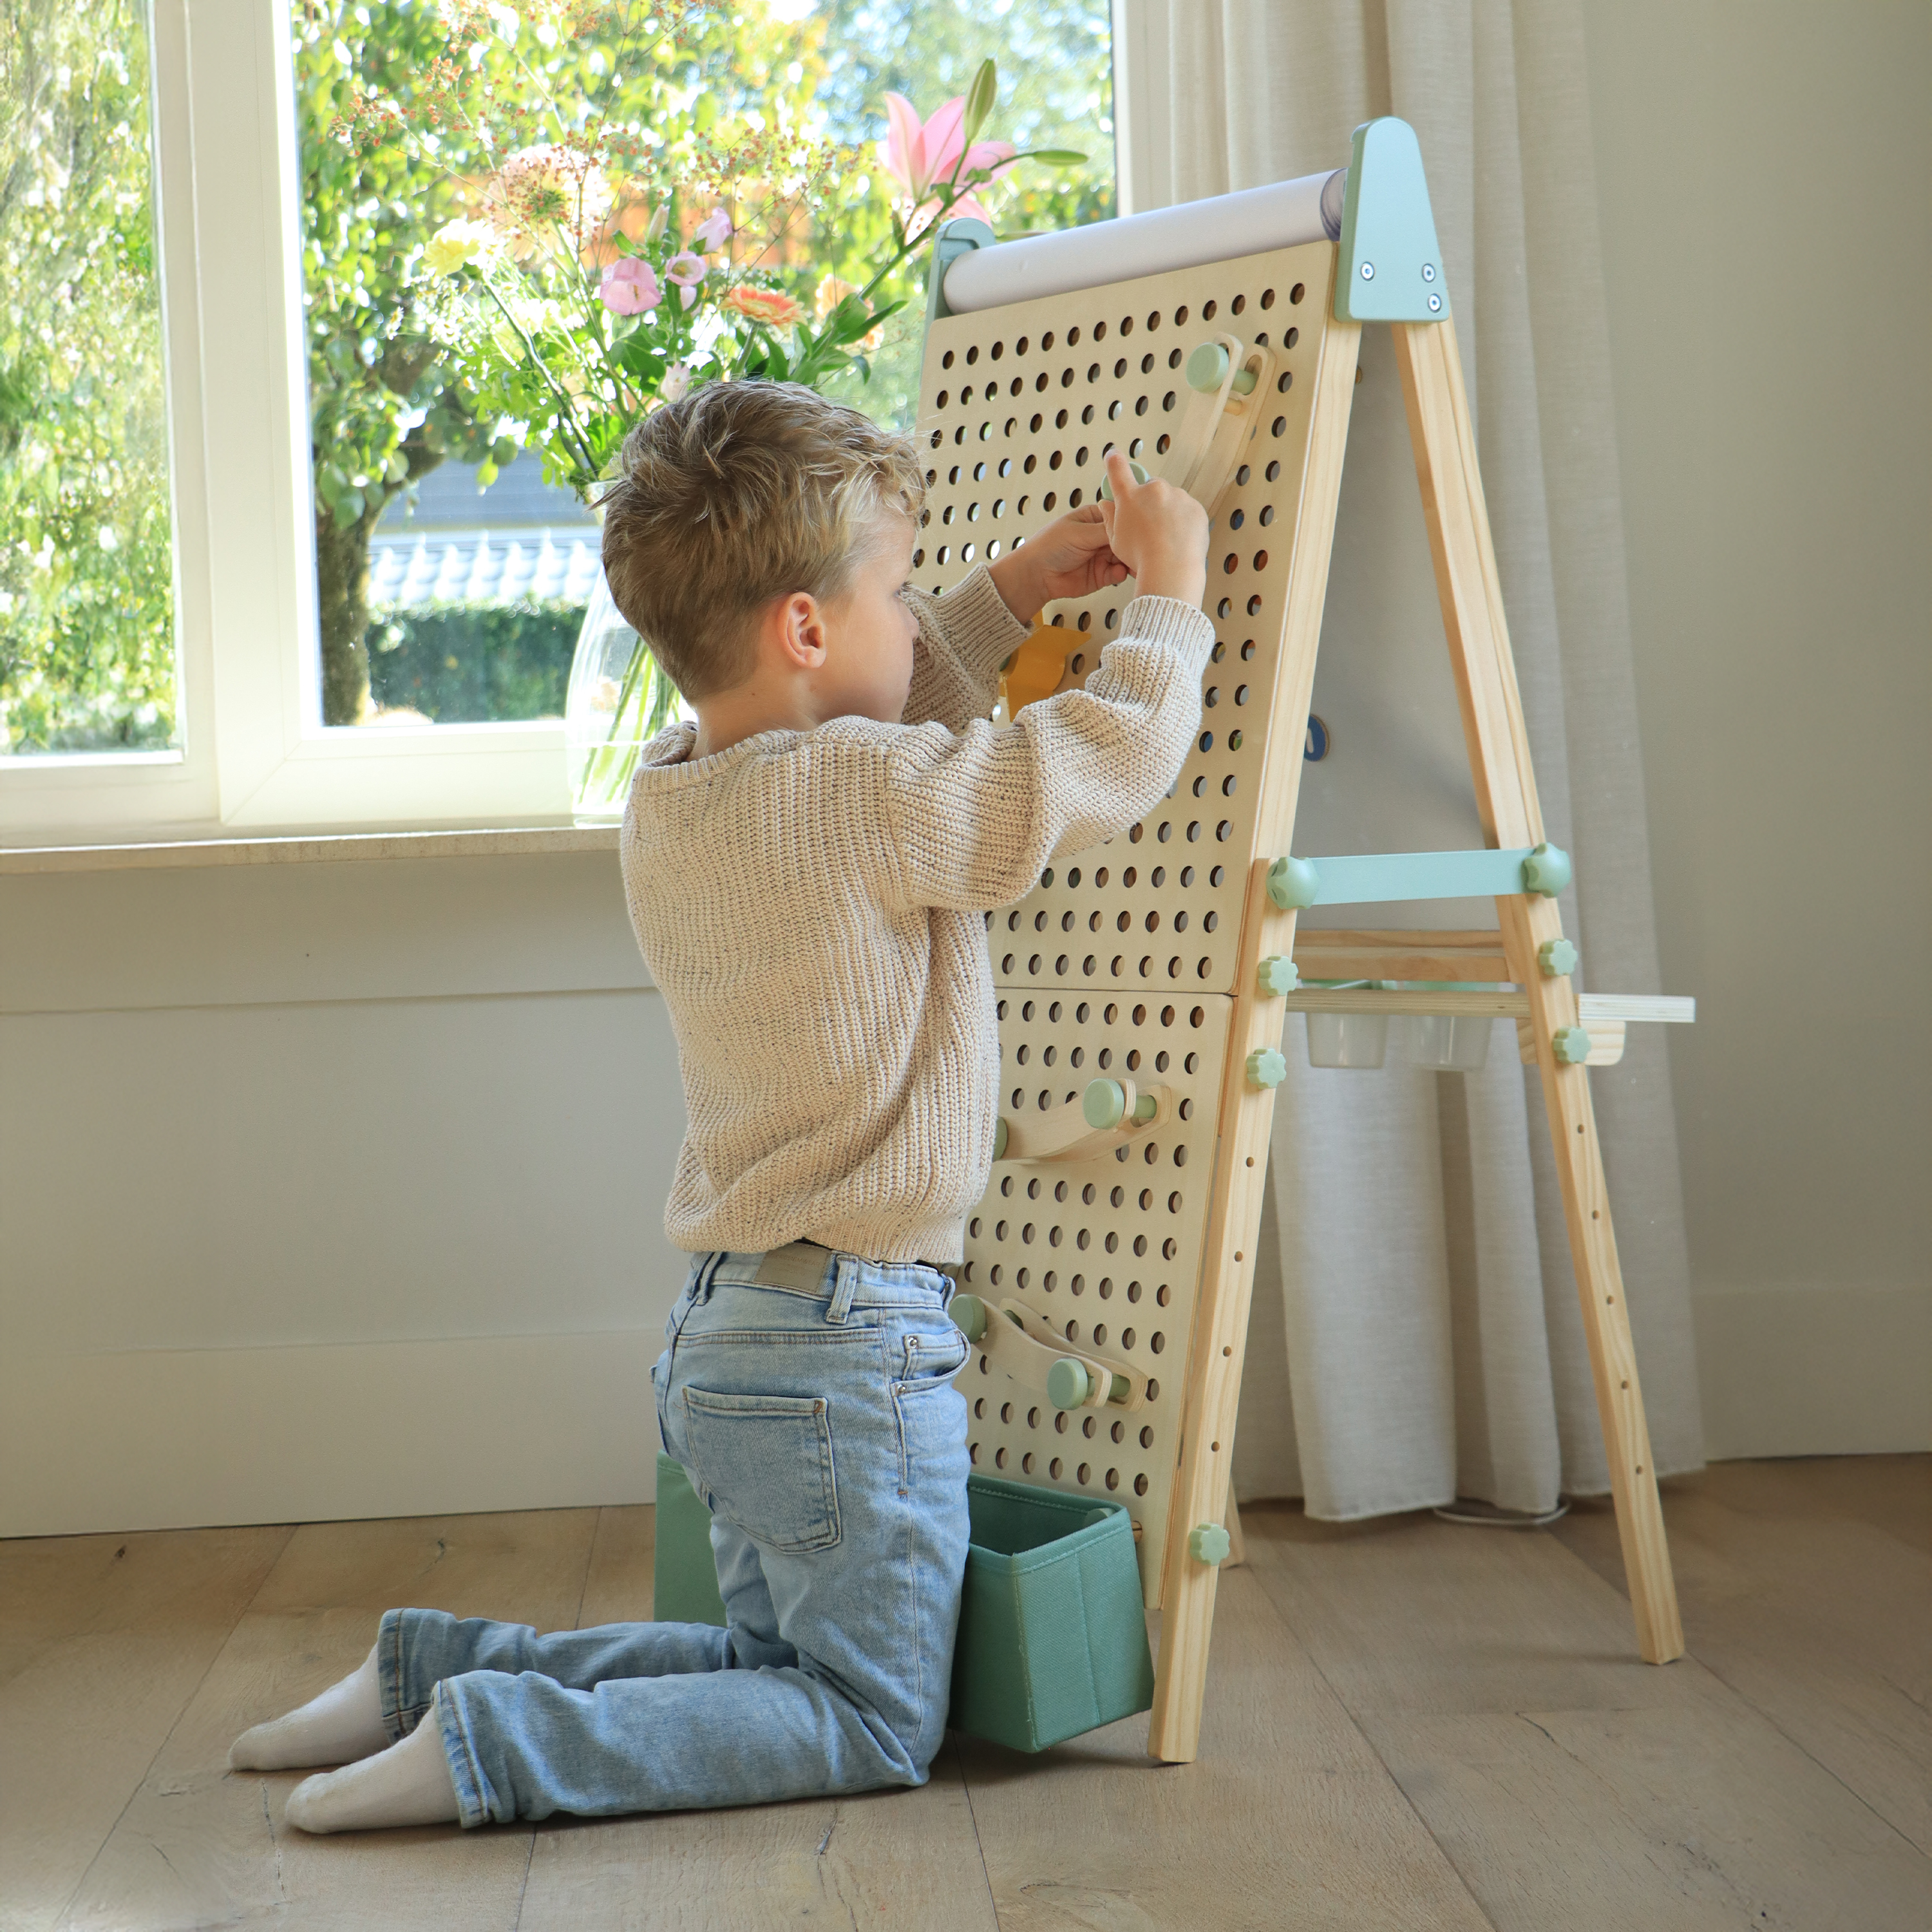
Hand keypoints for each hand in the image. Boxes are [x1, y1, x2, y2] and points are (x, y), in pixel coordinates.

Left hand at [986, 500, 1128, 620]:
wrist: (1036, 575)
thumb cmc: (1049, 546)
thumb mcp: (1079, 532)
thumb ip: (1105, 530)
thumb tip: (1128, 526)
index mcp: (1095, 518)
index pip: (1119, 517)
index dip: (1131, 521)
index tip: (1142, 526)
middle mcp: (1101, 536)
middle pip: (1126, 538)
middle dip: (1133, 544)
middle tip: (1142, 548)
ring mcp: (1103, 556)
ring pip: (1125, 556)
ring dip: (1130, 560)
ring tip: (1134, 563)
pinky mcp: (1102, 575)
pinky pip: (1118, 573)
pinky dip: (1121, 573)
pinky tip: (1118, 573)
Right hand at [1095, 451, 1206, 608]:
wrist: (1172, 569)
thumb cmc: (1141, 557)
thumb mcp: (1115, 540)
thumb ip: (1110, 518)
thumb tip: (1107, 505)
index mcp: (1130, 496)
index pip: (1118, 468)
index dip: (1114, 461)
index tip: (1113, 456)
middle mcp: (1154, 490)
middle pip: (1150, 488)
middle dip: (1148, 501)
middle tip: (1147, 526)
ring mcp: (1177, 496)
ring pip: (1170, 499)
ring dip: (1167, 512)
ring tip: (1164, 539)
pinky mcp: (1195, 507)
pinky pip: (1187, 510)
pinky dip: (1183, 521)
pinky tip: (1178, 540)